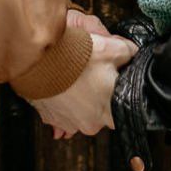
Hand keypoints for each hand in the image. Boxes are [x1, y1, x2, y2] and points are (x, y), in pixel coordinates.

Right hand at [43, 11, 121, 136]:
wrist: (37, 59)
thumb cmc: (74, 55)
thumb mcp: (110, 46)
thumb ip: (129, 52)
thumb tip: (133, 54)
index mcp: (110, 110)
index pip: (126, 109)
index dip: (123, 93)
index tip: (119, 83)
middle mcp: (92, 124)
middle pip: (103, 111)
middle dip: (101, 93)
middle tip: (96, 74)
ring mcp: (70, 124)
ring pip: (82, 112)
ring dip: (81, 98)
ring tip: (76, 77)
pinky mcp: (52, 119)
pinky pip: (63, 113)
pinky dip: (64, 101)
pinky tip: (63, 86)